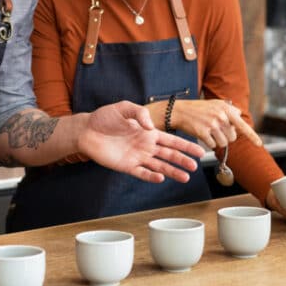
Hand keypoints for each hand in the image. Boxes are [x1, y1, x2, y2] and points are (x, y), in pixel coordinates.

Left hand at [78, 100, 205, 183]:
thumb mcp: (124, 108)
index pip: (172, 140)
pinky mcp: (126, 166)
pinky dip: (151, 176)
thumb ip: (140, 114)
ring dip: (172, 172)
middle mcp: (146, 146)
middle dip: (183, 160)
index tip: (200, 152)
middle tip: (195, 166)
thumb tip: (151, 128)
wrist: (86, 130)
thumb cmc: (104, 117)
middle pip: (169, 154)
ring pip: (159, 166)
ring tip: (185, 178)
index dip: (186, 146)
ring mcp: (137, 157)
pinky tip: (161, 178)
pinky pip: (142, 173)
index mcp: (148, 132)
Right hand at [169, 99, 262, 149]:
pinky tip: (202, 134)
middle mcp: (220, 116)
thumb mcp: (215, 104)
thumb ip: (229, 109)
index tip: (259, 144)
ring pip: (223, 143)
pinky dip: (208, 143)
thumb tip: (240, 115)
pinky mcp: (202, 132)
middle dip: (225, 136)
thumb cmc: (198, 108)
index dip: (252, 136)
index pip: (242, 125)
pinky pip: (212, 145)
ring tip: (209, 132)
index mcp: (226, 109)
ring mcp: (211, 124)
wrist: (180, 111)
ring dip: (217, 141)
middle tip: (216, 130)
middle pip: (232, 137)